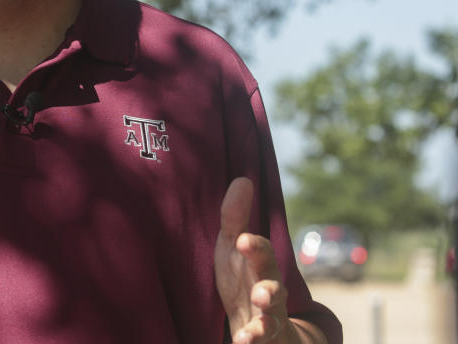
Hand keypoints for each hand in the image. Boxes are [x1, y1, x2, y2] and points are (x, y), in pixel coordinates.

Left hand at [214, 177, 291, 343]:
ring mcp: (268, 320)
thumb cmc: (243, 281)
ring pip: (271, 321)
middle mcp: (270, 293)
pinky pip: (260, 342)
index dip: (254, 248)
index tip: (244, 240)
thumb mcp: (233, 249)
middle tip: (261, 291)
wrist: (260, 325)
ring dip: (264, 322)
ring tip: (254, 321)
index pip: (261, 255)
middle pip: (274, 289)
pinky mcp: (263, 339)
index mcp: (261, 268)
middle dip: (269, 289)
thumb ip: (235, 218)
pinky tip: (242, 341)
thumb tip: (243, 179)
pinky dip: (252, 341)